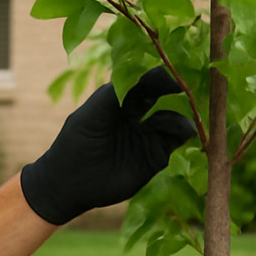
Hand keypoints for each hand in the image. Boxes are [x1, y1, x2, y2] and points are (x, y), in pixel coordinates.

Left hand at [19, 66, 195, 225]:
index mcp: (123, 100)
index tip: (170, 72)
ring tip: (162, 122)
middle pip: (166, 97)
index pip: (147, 81)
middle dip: (177, 91)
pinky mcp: (156, 156)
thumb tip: (146, 73)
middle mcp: (140, 115)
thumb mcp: (94, 111)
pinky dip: (182, 131)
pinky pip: (176, 140)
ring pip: (175, 119)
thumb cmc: (77, 141)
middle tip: (184, 88)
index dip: (159, 75)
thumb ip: (118, 91)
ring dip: (177, 116)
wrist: (70, 182)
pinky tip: (175, 131)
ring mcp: (149, 135)